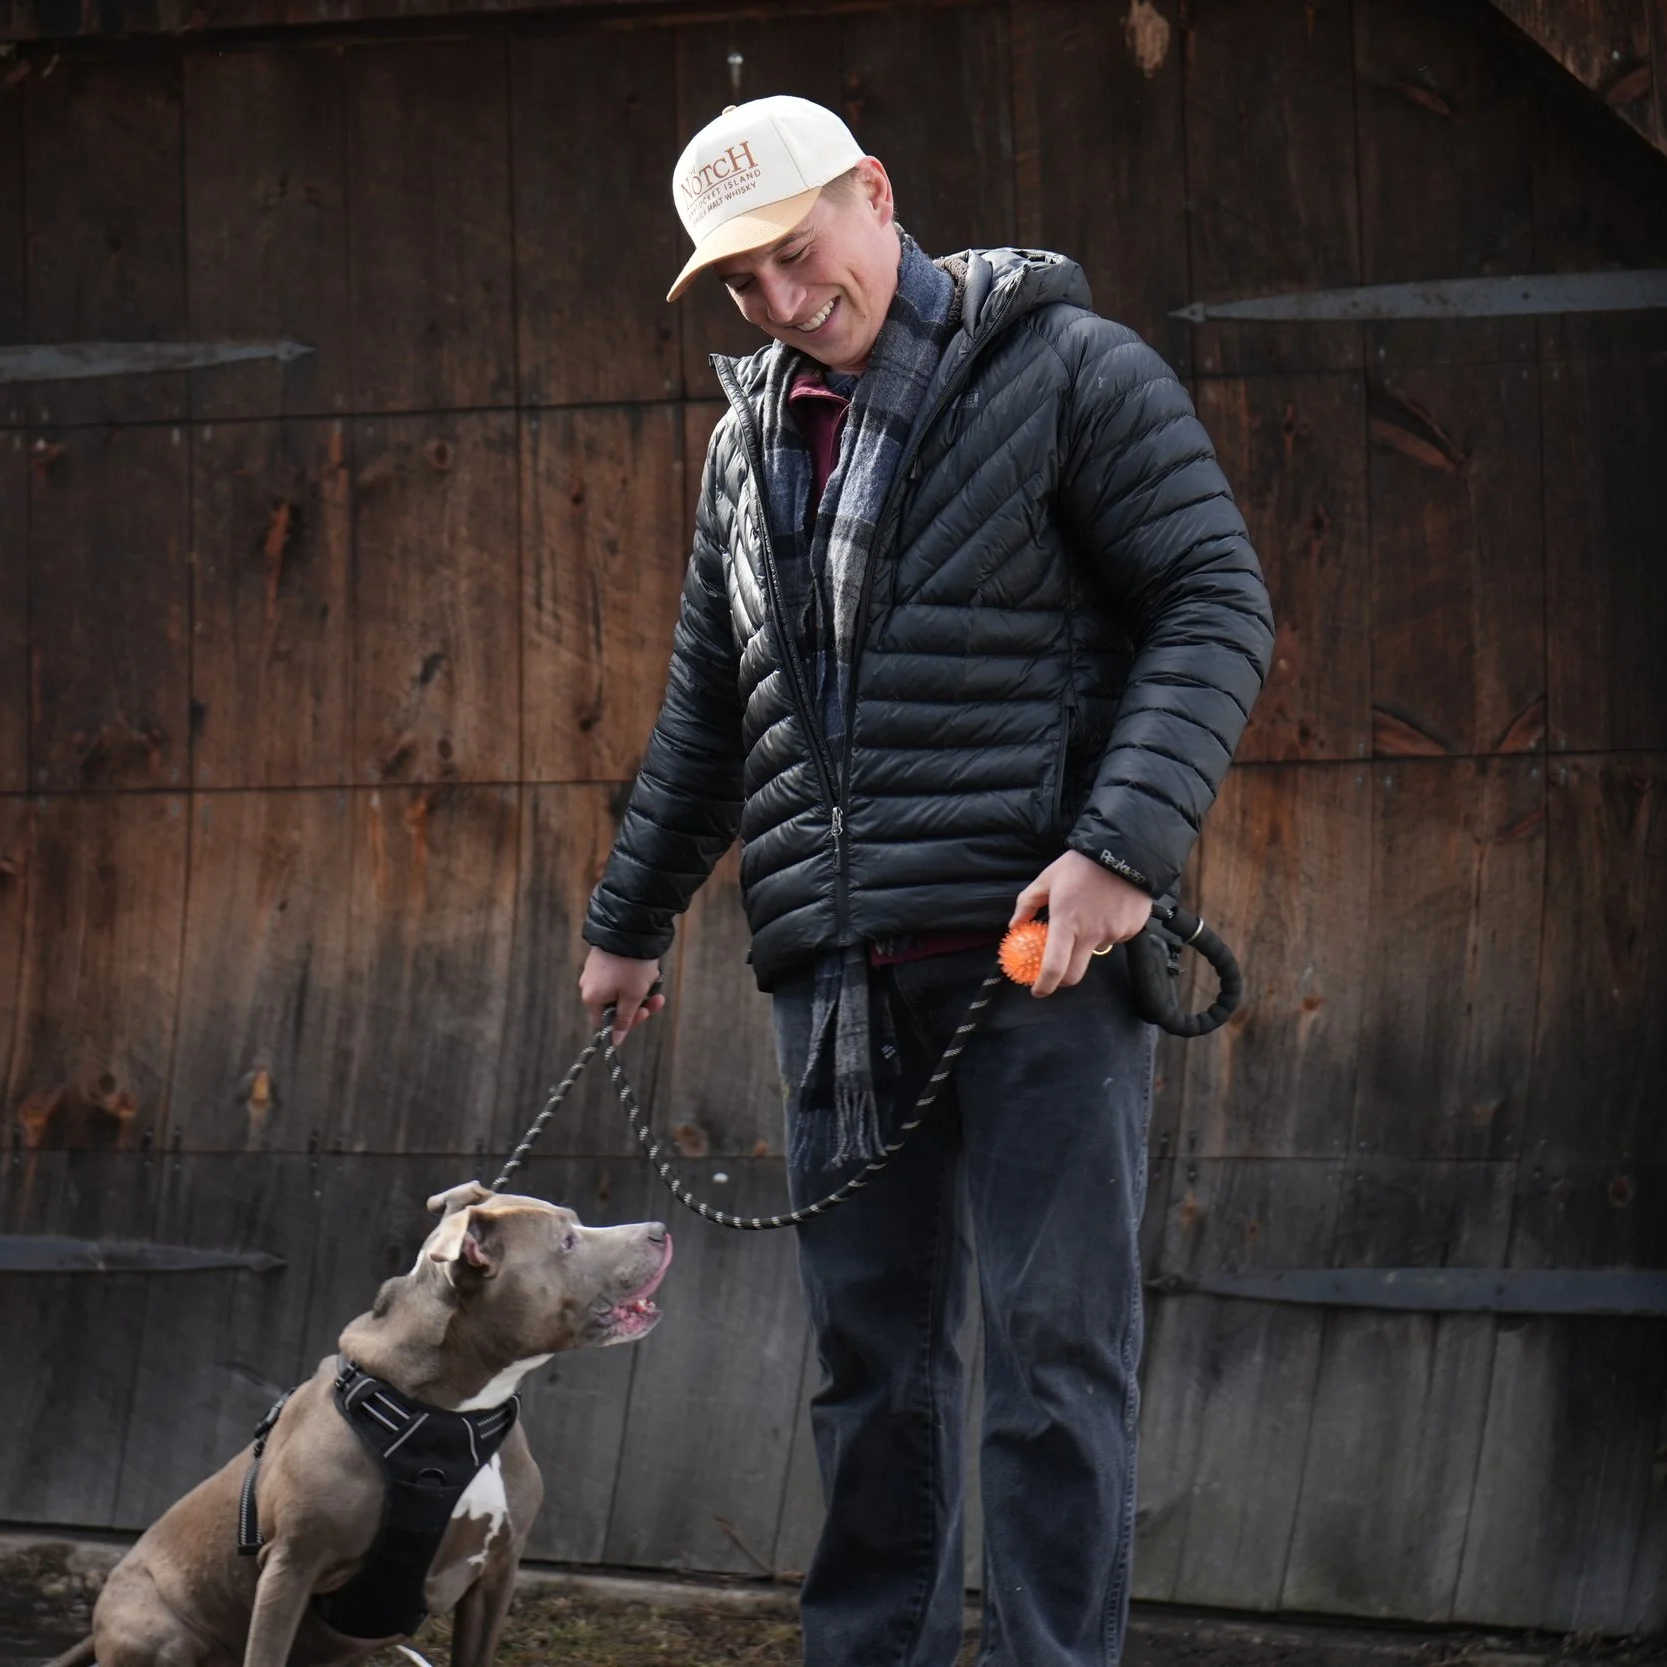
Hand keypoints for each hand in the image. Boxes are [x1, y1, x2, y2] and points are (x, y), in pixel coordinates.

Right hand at [579, 947, 665, 1044]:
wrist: (629, 927)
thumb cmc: (631, 966)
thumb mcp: (632, 996)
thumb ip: (624, 1020)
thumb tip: (615, 1041)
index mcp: (592, 998)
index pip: (604, 1023)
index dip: (625, 1024)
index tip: (643, 1013)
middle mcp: (588, 985)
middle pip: (614, 1006)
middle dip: (638, 1004)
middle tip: (657, 999)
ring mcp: (594, 971)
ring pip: (619, 990)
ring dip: (639, 990)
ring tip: (654, 978)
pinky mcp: (602, 959)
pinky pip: (618, 976)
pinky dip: (633, 976)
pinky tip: (646, 968)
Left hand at [1011, 851, 1152, 997]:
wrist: (1126, 850)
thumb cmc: (1081, 864)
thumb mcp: (1047, 878)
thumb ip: (1027, 903)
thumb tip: (1015, 925)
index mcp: (1066, 923)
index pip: (1054, 967)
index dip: (1044, 985)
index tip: (1037, 990)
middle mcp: (1091, 934)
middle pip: (1075, 975)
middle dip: (1063, 979)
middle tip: (1057, 969)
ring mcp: (1114, 933)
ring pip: (1095, 950)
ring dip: (1087, 942)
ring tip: (1088, 913)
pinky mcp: (1132, 930)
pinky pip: (1114, 937)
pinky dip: (1107, 929)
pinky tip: (1107, 908)